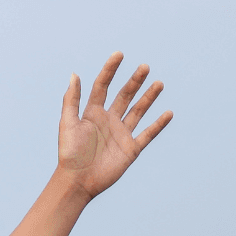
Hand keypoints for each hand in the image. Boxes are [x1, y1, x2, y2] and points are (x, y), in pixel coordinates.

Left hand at [57, 52, 171, 198]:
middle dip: (134, 81)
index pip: (103, 86)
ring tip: (158, 83)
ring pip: (138, 111)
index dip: (110, 70)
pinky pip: (147, 134)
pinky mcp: (131, 149)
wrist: (77, 181)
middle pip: (124, 96)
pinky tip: (168, 113)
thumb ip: (71, 100)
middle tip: (144, 66)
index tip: (119, 54)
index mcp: (91, 113)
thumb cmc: (69, 153)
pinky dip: (158, 124)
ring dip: (148, 97)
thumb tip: (74, 74)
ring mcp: (121, 134)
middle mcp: (107, 121)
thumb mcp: (67, 123)